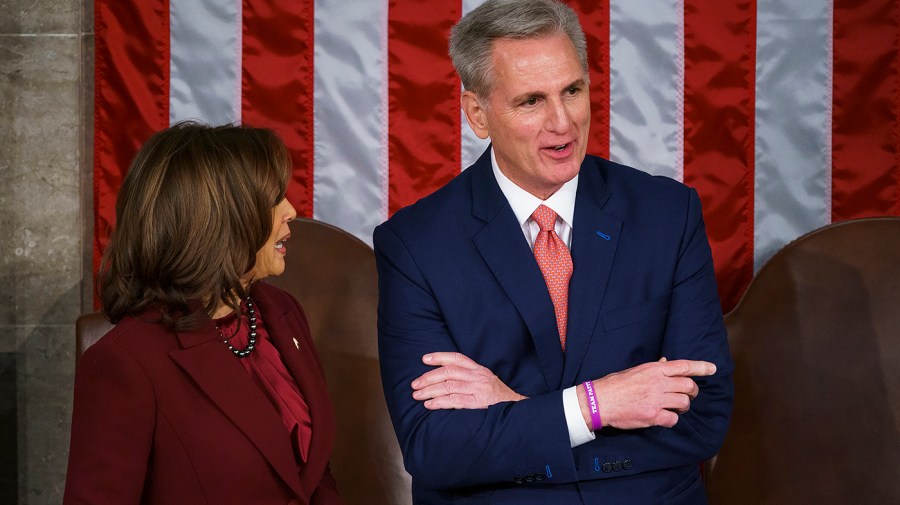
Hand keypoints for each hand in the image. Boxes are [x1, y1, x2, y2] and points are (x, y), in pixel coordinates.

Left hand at [411, 352, 526, 409]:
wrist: (517, 411)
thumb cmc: (498, 399)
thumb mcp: (486, 382)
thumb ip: (469, 378)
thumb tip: (444, 378)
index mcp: (479, 370)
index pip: (457, 358)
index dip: (440, 356)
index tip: (424, 359)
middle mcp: (479, 377)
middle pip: (449, 372)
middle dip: (429, 377)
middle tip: (415, 384)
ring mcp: (479, 390)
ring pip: (449, 386)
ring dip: (430, 391)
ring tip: (417, 396)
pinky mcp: (479, 404)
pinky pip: (455, 401)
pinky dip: (440, 402)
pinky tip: (430, 405)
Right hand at [582, 359, 715, 429]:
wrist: (600, 401)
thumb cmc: (615, 384)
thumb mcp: (635, 371)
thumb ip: (653, 368)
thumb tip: (666, 362)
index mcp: (653, 369)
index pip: (683, 366)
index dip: (700, 367)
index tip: (712, 368)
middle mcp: (657, 383)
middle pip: (688, 386)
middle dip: (692, 392)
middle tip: (688, 396)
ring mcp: (656, 399)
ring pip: (683, 403)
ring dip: (682, 406)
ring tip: (675, 407)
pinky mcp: (652, 415)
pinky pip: (673, 419)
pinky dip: (672, 419)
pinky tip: (664, 418)